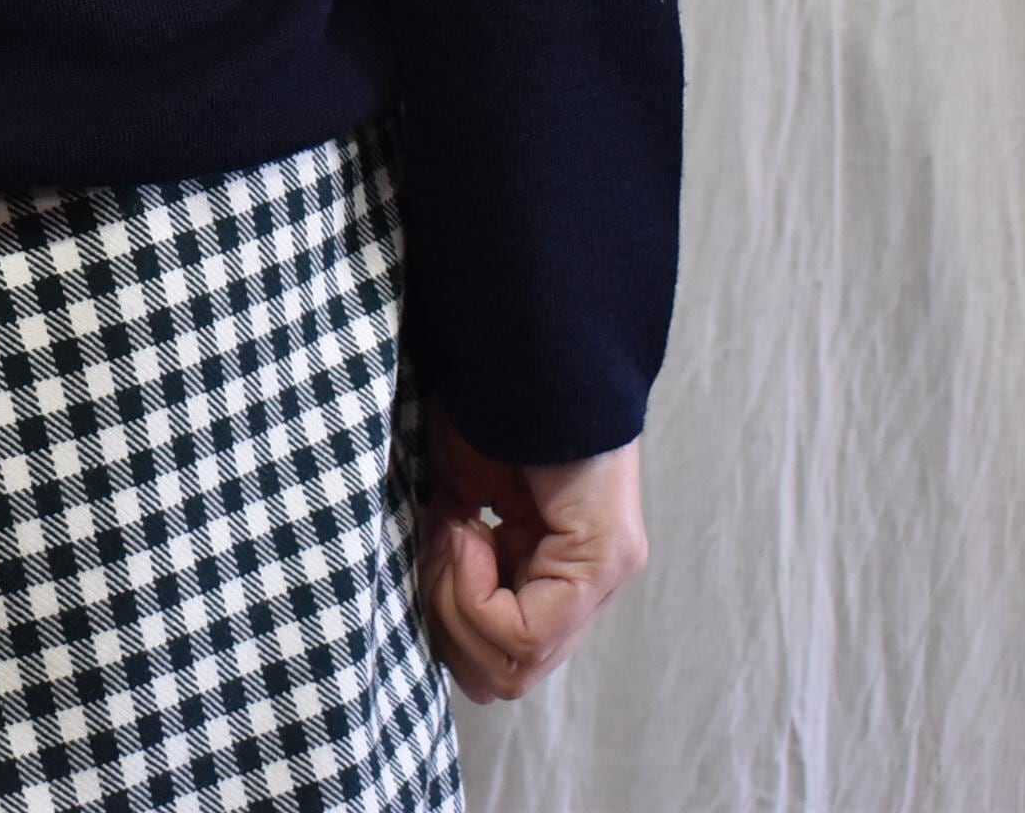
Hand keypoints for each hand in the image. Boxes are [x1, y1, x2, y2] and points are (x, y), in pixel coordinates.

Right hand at [413, 398, 648, 702]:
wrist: (517, 348)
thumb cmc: (479, 409)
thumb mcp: (451, 504)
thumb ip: (447, 564)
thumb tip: (421, 628)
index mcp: (550, 573)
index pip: (499, 658)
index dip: (445, 619)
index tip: (430, 539)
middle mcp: (585, 587)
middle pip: (505, 675)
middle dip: (446, 623)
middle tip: (434, 544)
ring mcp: (600, 577)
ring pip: (515, 665)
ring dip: (455, 605)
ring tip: (451, 530)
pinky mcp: (603, 559)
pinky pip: (526, 631)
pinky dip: (472, 591)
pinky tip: (466, 527)